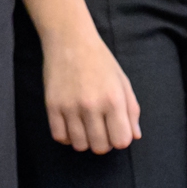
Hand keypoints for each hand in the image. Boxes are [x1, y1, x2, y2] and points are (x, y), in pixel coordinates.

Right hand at [41, 28, 140, 153]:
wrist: (69, 40)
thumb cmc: (100, 61)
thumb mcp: (123, 82)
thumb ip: (132, 111)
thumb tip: (134, 136)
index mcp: (114, 100)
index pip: (121, 141)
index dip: (119, 140)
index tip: (115, 131)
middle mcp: (92, 105)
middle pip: (100, 147)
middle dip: (103, 143)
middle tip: (99, 130)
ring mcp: (70, 106)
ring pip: (79, 145)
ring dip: (84, 140)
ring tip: (84, 127)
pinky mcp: (52, 105)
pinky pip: (59, 136)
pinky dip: (66, 137)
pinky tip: (70, 126)